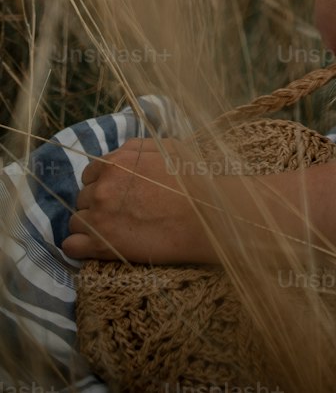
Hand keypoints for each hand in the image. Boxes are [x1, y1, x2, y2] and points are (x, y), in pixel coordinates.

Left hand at [63, 136, 216, 265]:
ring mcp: (99, 217)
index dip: (102, 183)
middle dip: (96, 203)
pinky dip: (79, 247)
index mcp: (115, 163)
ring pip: (76, 221)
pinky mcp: (100, 245)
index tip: (117, 193)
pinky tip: (94, 247)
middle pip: (83, 197)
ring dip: (89, 225)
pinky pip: (71, 246)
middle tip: (119, 212)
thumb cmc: (191, 180)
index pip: (90, 173)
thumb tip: (119, 152)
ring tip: (112, 231)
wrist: (204, 217)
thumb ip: (136, 147)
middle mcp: (101, 188)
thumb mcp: (167, 147)